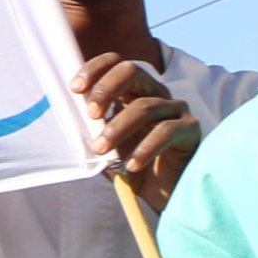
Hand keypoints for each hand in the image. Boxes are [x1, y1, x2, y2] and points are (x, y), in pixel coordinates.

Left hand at [76, 52, 201, 207]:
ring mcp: (176, 109)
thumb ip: (90, 129)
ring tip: (101, 150)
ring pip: (145, 106)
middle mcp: (155, 93)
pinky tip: (131, 165)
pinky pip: (166, 131)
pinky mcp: (191, 129)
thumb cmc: (132, 164)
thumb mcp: (106, 145)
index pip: (115, 63)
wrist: (163, 193)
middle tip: (91, 115)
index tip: (75, 89)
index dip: (95, 69)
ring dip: (118, 128)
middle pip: (132, 71)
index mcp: (132, 91)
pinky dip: (145, 148)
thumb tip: (67, 116)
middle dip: (105, 90)